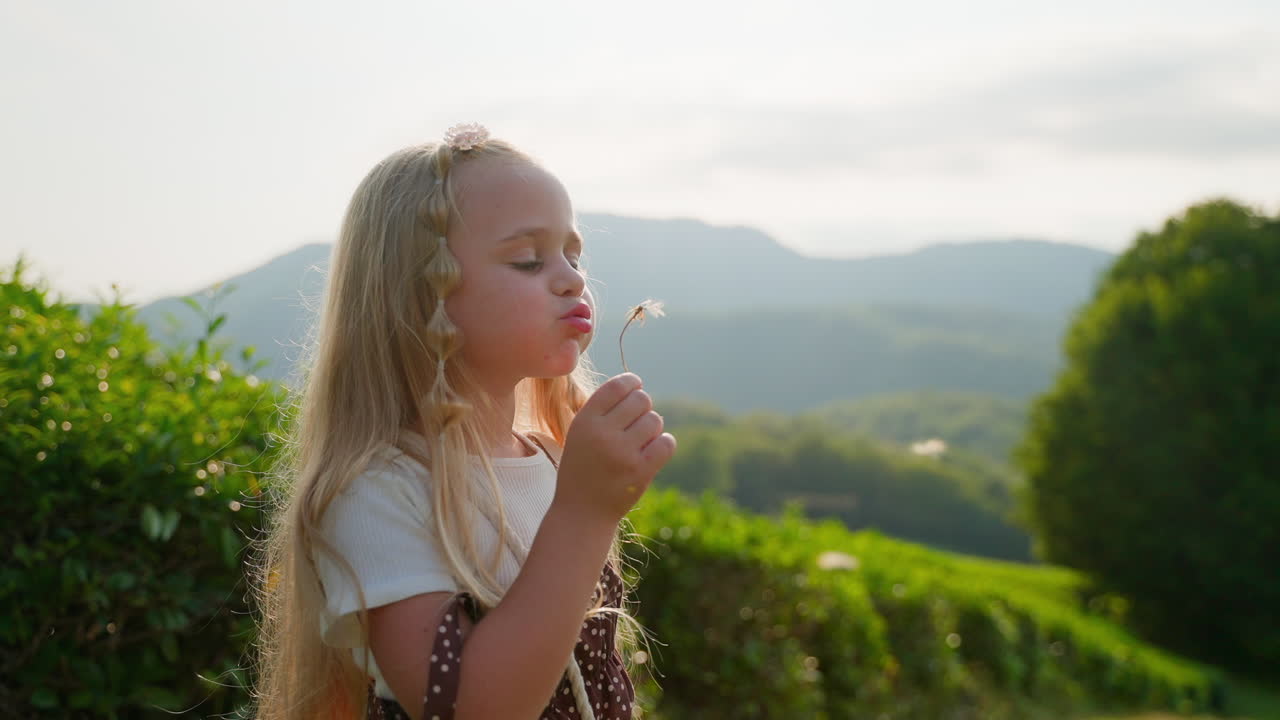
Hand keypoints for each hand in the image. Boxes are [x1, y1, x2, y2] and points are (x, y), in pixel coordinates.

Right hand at [554, 373, 675, 522]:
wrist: (582, 513)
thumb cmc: (583, 468)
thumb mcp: (580, 434)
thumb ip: (603, 410)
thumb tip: (636, 386)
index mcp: (585, 421)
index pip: (617, 386)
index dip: (632, 382)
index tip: (636, 387)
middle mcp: (603, 434)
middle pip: (641, 399)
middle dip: (643, 407)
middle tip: (636, 422)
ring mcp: (623, 453)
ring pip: (655, 420)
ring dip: (652, 428)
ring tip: (640, 441)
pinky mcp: (640, 471)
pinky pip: (667, 443)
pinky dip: (664, 443)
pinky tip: (654, 450)